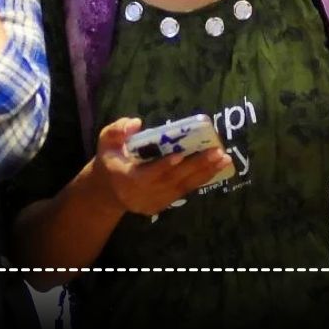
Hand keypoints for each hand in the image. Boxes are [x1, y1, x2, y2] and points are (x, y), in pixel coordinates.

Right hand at [94, 118, 231, 216]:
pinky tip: (214, 169)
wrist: (107, 192)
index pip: (148, 173)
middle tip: (217, 152)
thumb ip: (117, 130)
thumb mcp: (105, 142)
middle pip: (173, 180)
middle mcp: (143, 194)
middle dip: (196, 166)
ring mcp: (155, 202)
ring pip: (182, 187)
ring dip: (204, 173)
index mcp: (126, 178)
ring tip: (223, 160)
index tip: (181, 155)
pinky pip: (184, 191)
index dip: (164, 165)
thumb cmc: (109, 161)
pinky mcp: (163, 205)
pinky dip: (200, 180)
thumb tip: (137, 123)